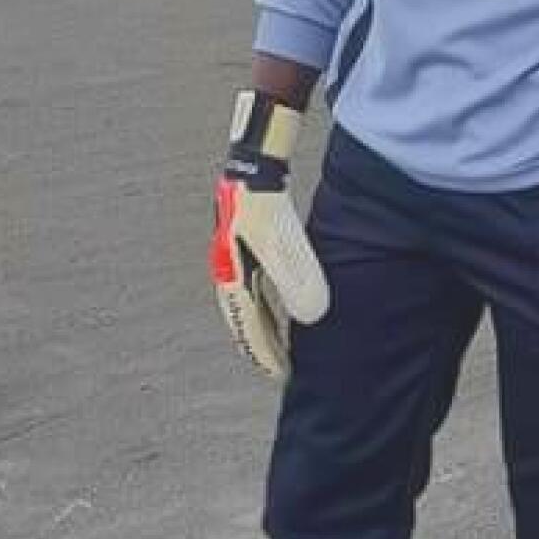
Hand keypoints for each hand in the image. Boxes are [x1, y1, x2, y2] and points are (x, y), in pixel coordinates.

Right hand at [210, 92, 330, 378]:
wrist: (254, 161)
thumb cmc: (265, 200)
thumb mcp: (285, 242)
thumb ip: (298, 279)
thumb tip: (312, 317)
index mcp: (233, 276)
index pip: (249, 327)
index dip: (266, 355)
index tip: (283, 377)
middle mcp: (227, 271)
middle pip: (243, 321)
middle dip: (261, 347)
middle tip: (280, 369)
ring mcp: (231, 258)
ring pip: (245, 306)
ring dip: (261, 328)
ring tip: (279, 346)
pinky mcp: (241, 246)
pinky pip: (250, 288)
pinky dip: (263, 306)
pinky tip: (279, 306)